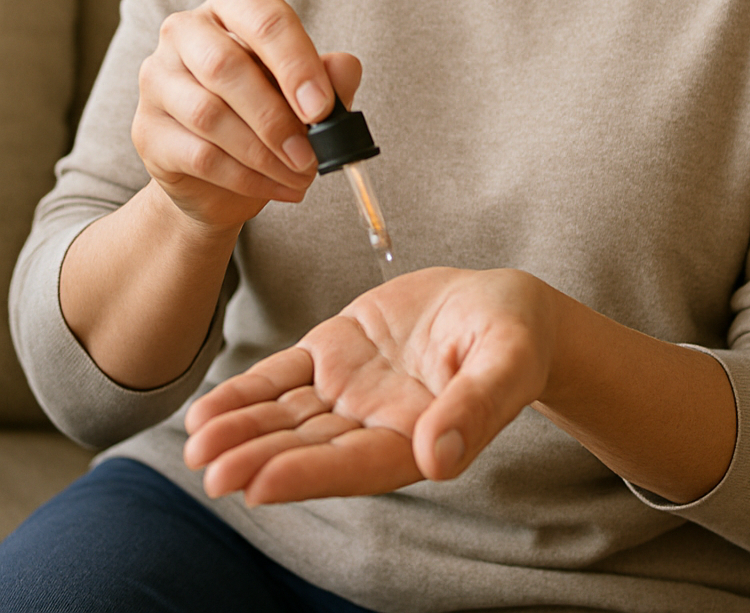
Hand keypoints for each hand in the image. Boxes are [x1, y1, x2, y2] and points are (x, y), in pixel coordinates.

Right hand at [132, 0, 361, 232]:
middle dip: (276, 116)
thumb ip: (329, 77)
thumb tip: (344, 67)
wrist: (218, 177)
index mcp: (231, 4)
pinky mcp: (146, 130)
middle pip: (226, 65)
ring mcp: (157, 79)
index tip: (321, 108)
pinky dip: (247, 177)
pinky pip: (198, 155)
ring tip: (301, 173)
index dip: (294, 60)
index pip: (261, 15)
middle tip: (311, 153)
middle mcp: (184, 31)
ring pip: (209, 114)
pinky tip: (279, 186)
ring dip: (264, 153)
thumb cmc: (267, 114)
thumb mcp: (307, 93)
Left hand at [183, 267, 558, 503]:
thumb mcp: (507, 361)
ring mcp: (350, 390)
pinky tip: (208, 411)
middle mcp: (374, 424)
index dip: (307, 475)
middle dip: (257, 457)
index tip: (259, 484)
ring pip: (286, 417)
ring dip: (241, 430)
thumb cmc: (515, 336)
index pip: (354, 464)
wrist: (501, 303)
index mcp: (416, 439)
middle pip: (308, 447)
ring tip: (196, 441)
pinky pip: (284, 375)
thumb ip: (476, 407)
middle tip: (209, 468)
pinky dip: (247, 392)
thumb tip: (441, 458)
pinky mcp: (335, 351)